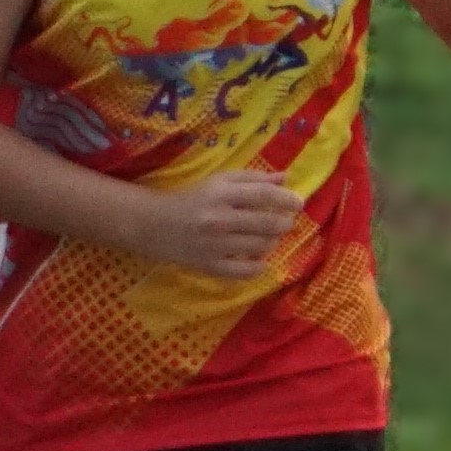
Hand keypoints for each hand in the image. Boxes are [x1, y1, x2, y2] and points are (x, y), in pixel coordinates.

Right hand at [147, 168, 306, 279]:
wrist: (152, 224)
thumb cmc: (192, 198)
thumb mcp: (219, 181)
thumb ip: (252, 179)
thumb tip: (286, 178)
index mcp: (221, 194)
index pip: (265, 195)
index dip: (287, 199)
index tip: (299, 204)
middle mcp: (219, 219)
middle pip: (268, 223)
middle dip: (284, 223)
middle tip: (284, 222)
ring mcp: (214, 245)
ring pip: (261, 247)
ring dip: (272, 242)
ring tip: (268, 237)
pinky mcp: (209, 266)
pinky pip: (245, 272)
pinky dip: (258, 266)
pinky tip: (258, 258)